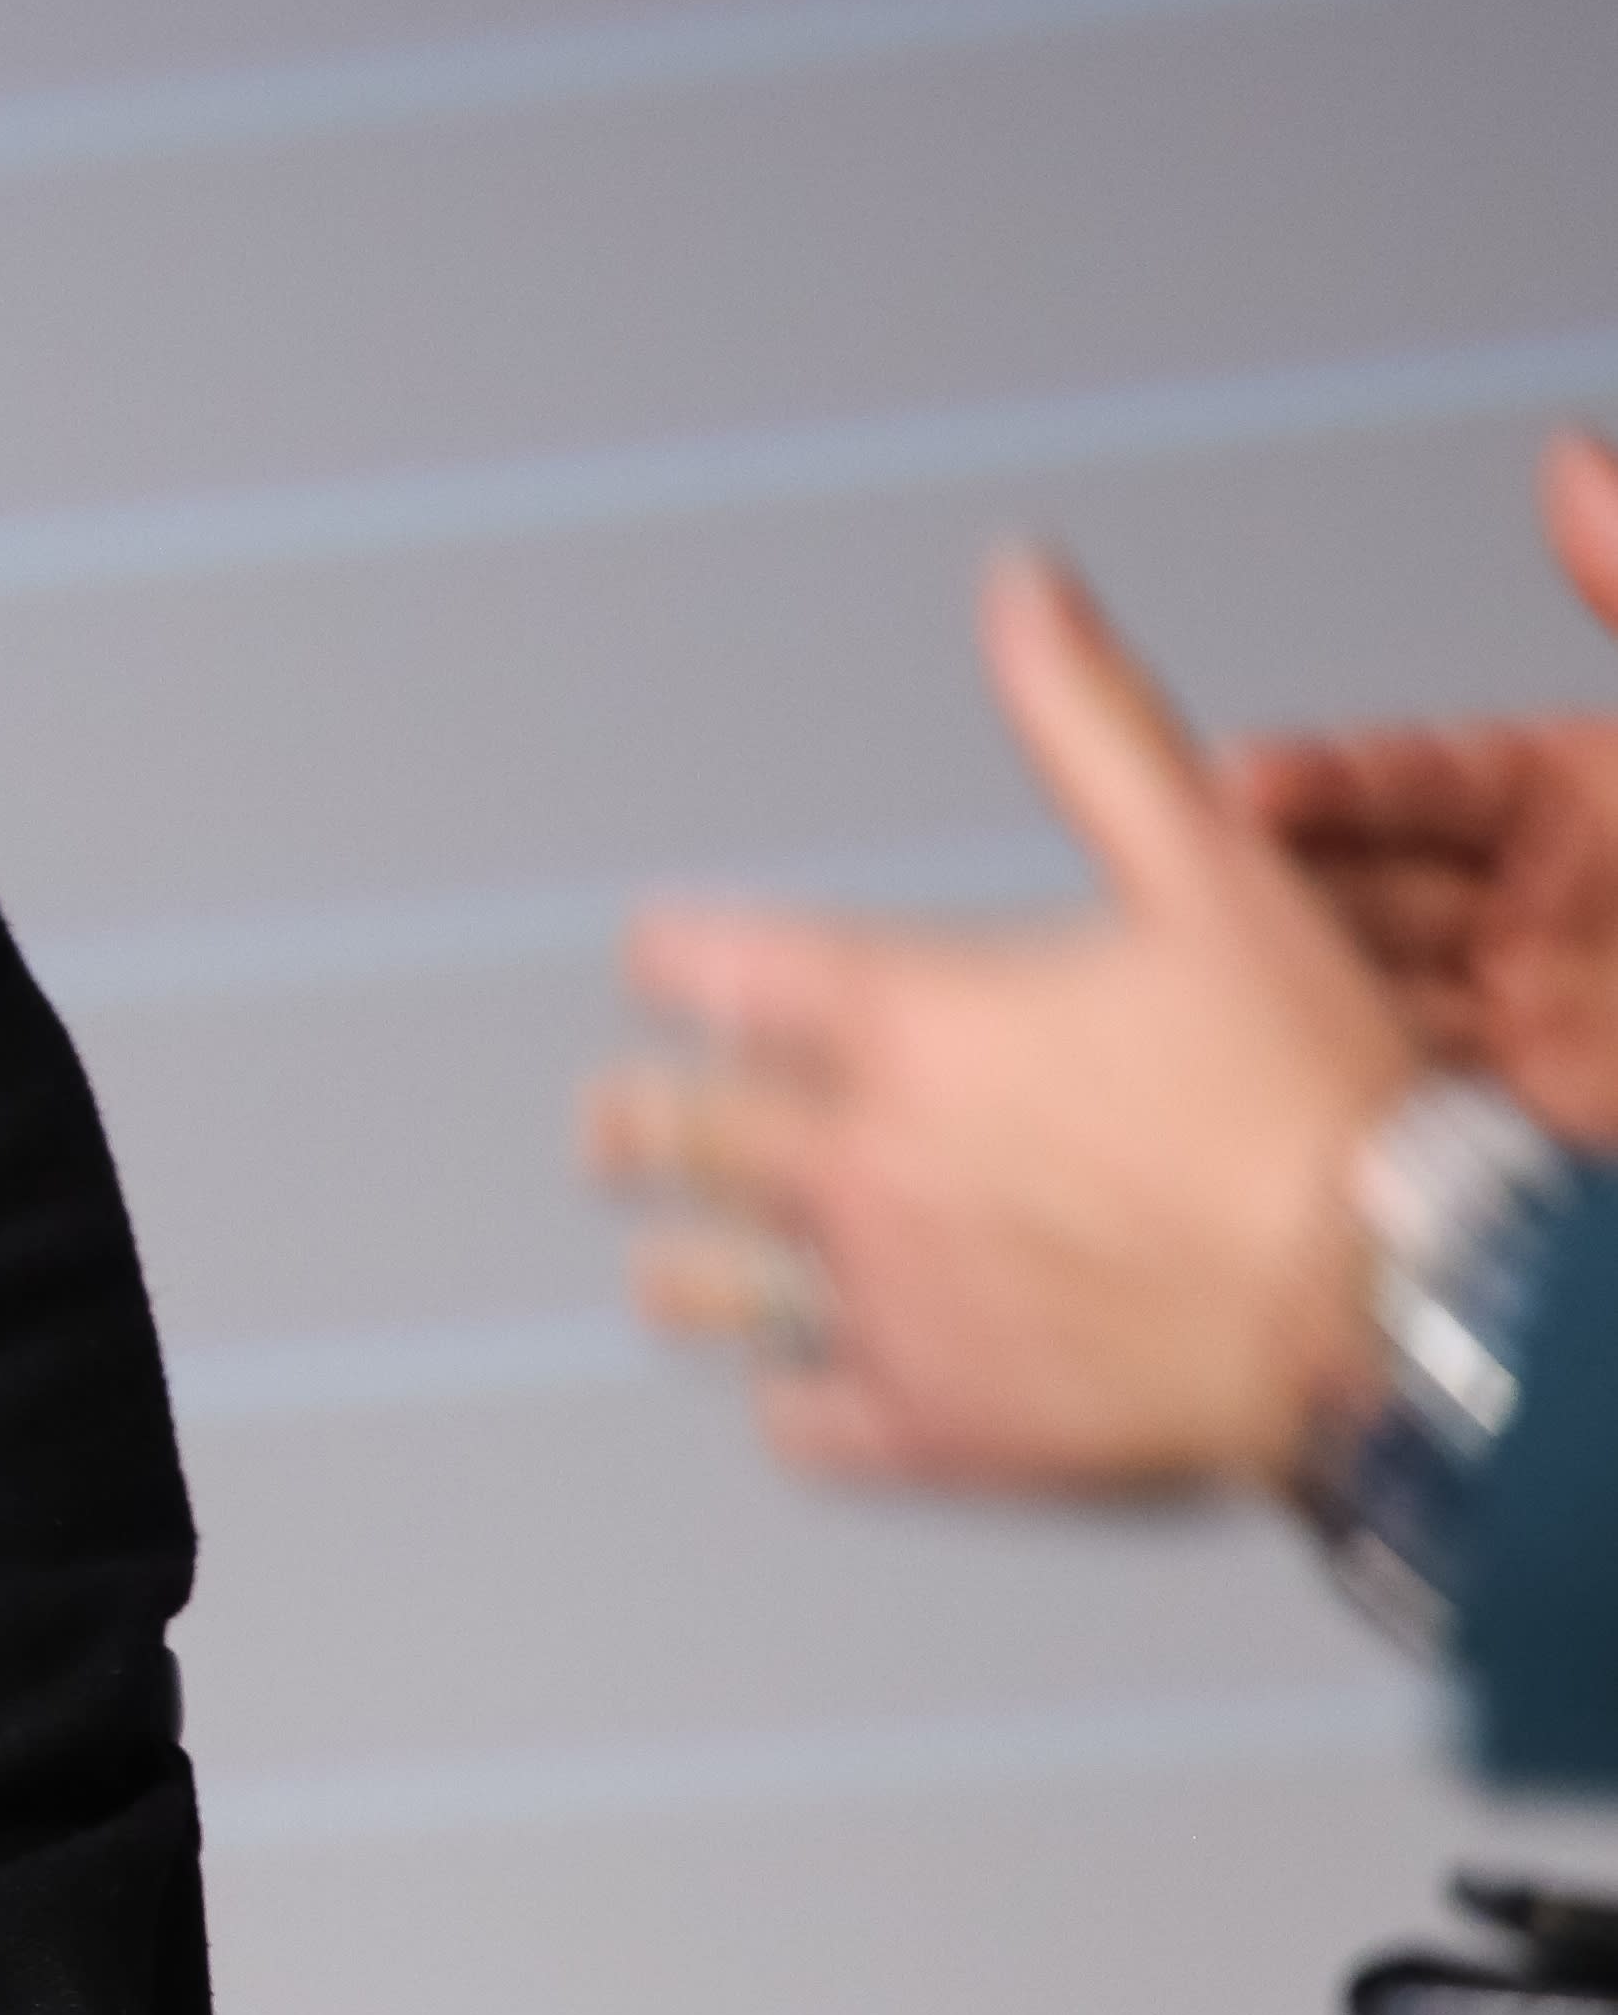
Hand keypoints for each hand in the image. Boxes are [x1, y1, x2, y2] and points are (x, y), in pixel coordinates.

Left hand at [582, 544, 1413, 1490]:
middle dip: (640, 1124)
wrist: (1390, 1292)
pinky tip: (809, 1388)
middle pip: (667, 1137)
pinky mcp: (932, 1422)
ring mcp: (884, 1300)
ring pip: (702, 1289)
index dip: (675, 963)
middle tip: (625, 1127)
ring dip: (691, 1268)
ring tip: (687, 1262)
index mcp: (905, 1023)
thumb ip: (1093, 724)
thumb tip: (1022, 586)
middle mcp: (860, 1160)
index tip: (667, 968)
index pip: (701, 972)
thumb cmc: (1311, 1093)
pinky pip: (803, 1428)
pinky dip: (800, 1405)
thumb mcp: (1211, 868)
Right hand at [1237, 433, 1617, 1141]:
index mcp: (1597, 793)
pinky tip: (1306, 1114)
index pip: (1417, 779)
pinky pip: (1443, 1128)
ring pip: (1384, 1013)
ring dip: (1299, 1017)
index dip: (1325, 789)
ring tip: (1214, 1024)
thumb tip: (1570, 460)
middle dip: (1272, 908)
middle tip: (1180, 917)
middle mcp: (1564, 913)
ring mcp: (1559, 1030)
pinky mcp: (1568, 1134)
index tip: (1232, 790)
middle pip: (1374, 901)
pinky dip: (1369, 1123)